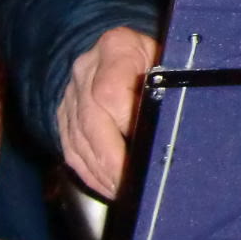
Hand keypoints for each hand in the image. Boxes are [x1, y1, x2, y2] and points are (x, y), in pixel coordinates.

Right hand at [59, 27, 157, 197]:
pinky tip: (109, 186)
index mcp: (116, 48)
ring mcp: (71, 94)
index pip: (110, 92)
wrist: (121, 52)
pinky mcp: (64, 116)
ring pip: (79, 140)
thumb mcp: (169, 61)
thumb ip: (169, 87)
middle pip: (91, 122)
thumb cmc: (155, 60)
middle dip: (113, 160)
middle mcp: (86, 69)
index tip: (147, 147)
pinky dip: (91, 172)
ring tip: (125, 191)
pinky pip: (72, 150)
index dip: (127, 124)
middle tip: (132, 185)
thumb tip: (176, 124)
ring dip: (102, 172)